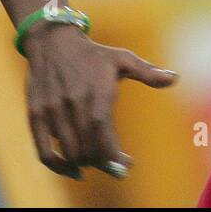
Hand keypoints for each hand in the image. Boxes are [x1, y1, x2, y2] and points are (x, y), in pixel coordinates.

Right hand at [22, 22, 178, 179]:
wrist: (52, 41)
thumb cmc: (93, 54)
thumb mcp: (123, 58)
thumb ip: (148, 72)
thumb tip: (175, 78)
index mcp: (96, 90)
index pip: (102, 130)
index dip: (113, 154)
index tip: (126, 165)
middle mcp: (72, 102)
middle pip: (87, 146)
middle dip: (103, 162)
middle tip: (114, 165)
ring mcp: (51, 110)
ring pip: (69, 151)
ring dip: (85, 163)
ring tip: (97, 161)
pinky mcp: (35, 115)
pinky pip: (44, 151)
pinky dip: (58, 166)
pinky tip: (73, 170)